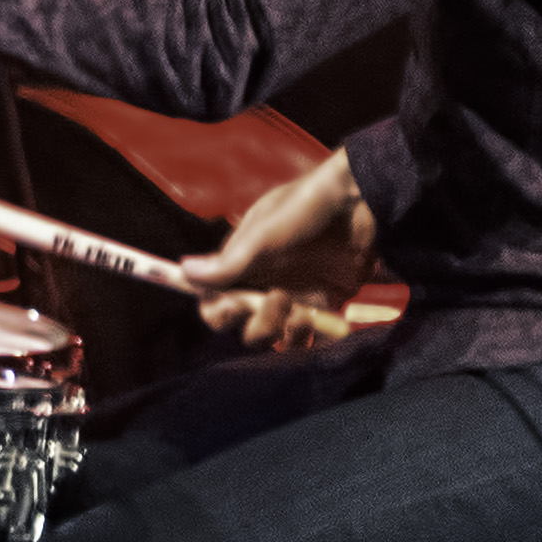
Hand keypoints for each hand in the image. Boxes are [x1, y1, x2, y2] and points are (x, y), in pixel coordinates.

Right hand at [188, 145, 378, 351]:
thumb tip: (182, 272)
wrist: (359, 204)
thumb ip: (228, 262)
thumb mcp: (262, 236)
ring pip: (275, 337)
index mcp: (241, 265)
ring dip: (281, 331)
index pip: (215, 300)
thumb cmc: (303, 212)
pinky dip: (306, 337)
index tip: (231, 305)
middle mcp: (263, 284)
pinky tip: (313, 320)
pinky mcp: (324, 305)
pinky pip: (306, 336)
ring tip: (299, 311)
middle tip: (275, 299)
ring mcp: (295, 296)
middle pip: (244, 326)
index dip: (218, 311)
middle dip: (255, 323)